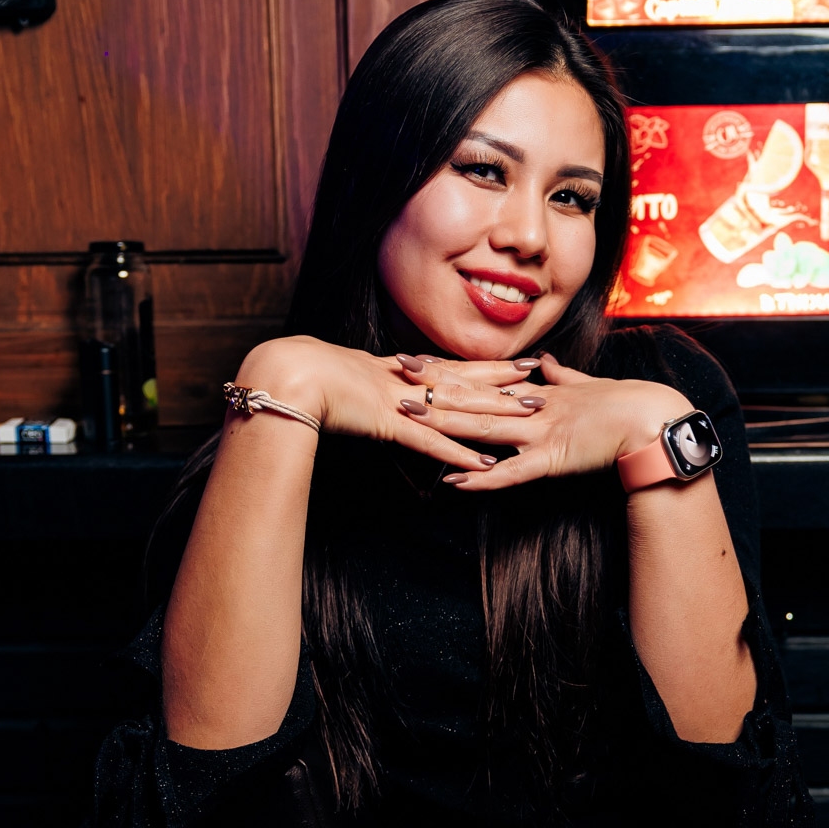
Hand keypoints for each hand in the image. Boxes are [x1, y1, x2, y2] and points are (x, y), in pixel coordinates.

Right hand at [234, 334, 546, 474]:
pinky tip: (485, 463)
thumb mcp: (345, 378)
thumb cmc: (305, 374)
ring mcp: (400, 403)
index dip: (485, 368)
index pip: (451, 368)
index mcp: (396, 371)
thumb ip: (366, 385)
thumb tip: (372, 388)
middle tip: (541, 383)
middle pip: (466, 383)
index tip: (516, 364)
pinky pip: (432, 443)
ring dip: (494, 415)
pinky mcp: (390, 424)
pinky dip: (459, 454)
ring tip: (530, 417)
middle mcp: (405, 383)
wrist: (286, 374)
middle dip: (504, 385)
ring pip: (458, 409)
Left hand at [393, 350, 688, 490]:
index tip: (415, 360)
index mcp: (538, 391)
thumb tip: (546, 364)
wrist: (655, 418)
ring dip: (446, 423)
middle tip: (396, 374)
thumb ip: (563, 378)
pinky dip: (483, 478)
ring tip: (411, 417)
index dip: (447, 370)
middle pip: (474, 395)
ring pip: (485, 426)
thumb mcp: (587, 387)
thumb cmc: (628, 404)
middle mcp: (533, 407)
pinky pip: (512, 473)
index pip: (482, 378)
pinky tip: (455, 482)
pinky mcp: (553, 459)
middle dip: (433, 385)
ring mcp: (541, 432)